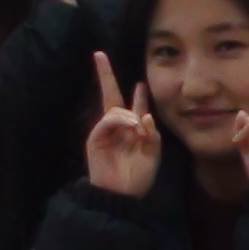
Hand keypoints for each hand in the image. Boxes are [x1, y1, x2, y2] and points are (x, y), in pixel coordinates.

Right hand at [85, 50, 161, 196]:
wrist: (122, 195)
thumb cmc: (139, 176)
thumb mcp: (153, 153)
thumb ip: (152, 134)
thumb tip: (144, 116)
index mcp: (133, 128)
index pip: (133, 105)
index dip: (138, 93)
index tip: (141, 81)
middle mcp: (118, 126)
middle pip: (111, 95)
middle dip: (105, 74)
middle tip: (100, 55)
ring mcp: (105, 131)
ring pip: (114, 109)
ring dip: (127, 114)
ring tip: (137, 126)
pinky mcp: (95, 138)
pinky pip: (107, 121)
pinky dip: (119, 120)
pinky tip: (130, 126)